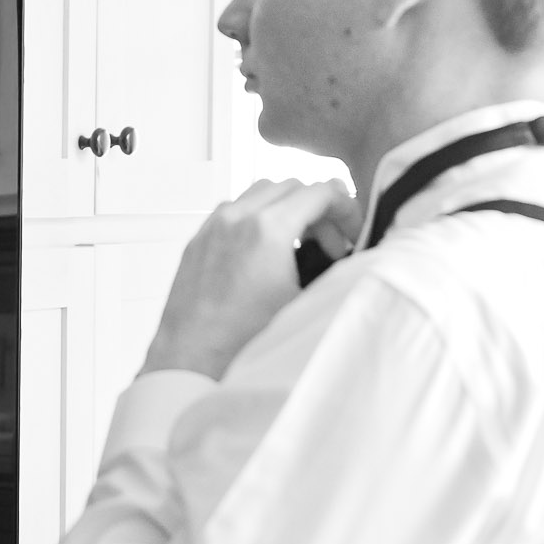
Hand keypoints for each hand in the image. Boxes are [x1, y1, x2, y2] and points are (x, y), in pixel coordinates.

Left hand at [140, 179, 359, 379]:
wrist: (192, 357)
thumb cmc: (244, 339)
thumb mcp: (304, 301)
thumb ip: (331, 267)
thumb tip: (351, 256)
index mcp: (268, 229)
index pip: (321, 191)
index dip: (346, 209)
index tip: (351, 233)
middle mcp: (237, 217)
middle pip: (292, 186)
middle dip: (318, 209)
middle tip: (330, 244)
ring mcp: (213, 225)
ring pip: (261, 192)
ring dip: (287, 209)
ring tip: (299, 246)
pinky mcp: (198, 239)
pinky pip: (234, 210)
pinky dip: (257, 217)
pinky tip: (266, 252)